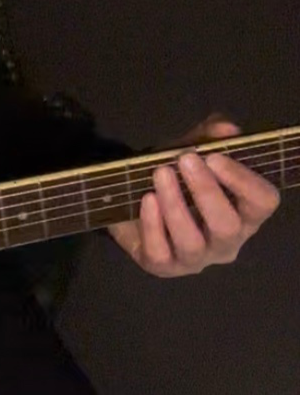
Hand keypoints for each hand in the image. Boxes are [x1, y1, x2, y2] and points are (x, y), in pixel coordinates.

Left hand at [107, 112, 280, 276]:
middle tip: (185, 159)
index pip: (263, 203)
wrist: (131, 196)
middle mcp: (226, 241)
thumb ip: (207, 137)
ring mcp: (195, 258)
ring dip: (176, 204)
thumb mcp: (189, 150)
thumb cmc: (173, 176)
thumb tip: (226, 128)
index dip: (244, 181)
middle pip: (228, 226)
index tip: (215, 157)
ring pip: (192, 242)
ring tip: (160, 173)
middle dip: (207, 191)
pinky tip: (146, 200)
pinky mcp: (163, 266)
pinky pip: (160, 253)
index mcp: (243, 212)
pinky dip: (152, 225)